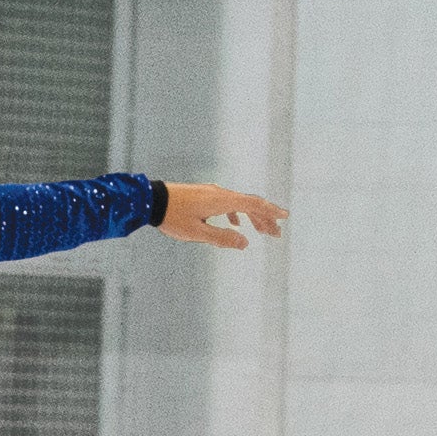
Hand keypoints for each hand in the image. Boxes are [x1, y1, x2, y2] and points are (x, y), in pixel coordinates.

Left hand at [158, 183, 287, 249]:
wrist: (151, 200)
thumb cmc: (172, 217)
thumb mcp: (197, 233)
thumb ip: (221, 238)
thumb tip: (245, 243)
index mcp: (222, 201)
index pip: (253, 205)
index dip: (270, 212)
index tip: (285, 218)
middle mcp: (220, 193)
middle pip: (250, 204)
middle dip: (265, 218)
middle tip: (276, 233)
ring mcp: (212, 193)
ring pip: (238, 204)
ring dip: (252, 217)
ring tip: (260, 230)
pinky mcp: (204, 195)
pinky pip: (227, 203)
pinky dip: (236, 213)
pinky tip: (235, 223)